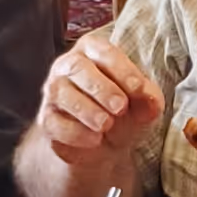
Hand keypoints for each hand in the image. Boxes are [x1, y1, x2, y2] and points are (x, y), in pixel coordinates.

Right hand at [33, 33, 162, 166]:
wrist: (104, 145)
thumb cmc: (122, 112)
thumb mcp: (142, 104)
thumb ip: (148, 97)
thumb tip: (150, 98)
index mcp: (93, 52)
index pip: (103, 51)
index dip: (122, 69)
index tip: (138, 89)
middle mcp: (68, 66)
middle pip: (78, 67)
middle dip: (101, 87)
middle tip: (120, 107)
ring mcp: (54, 92)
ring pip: (62, 92)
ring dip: (87, 110)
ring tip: (107, 125)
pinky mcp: (46, 119)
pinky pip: (54, 121)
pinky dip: (76, 132)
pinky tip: (95, 139)